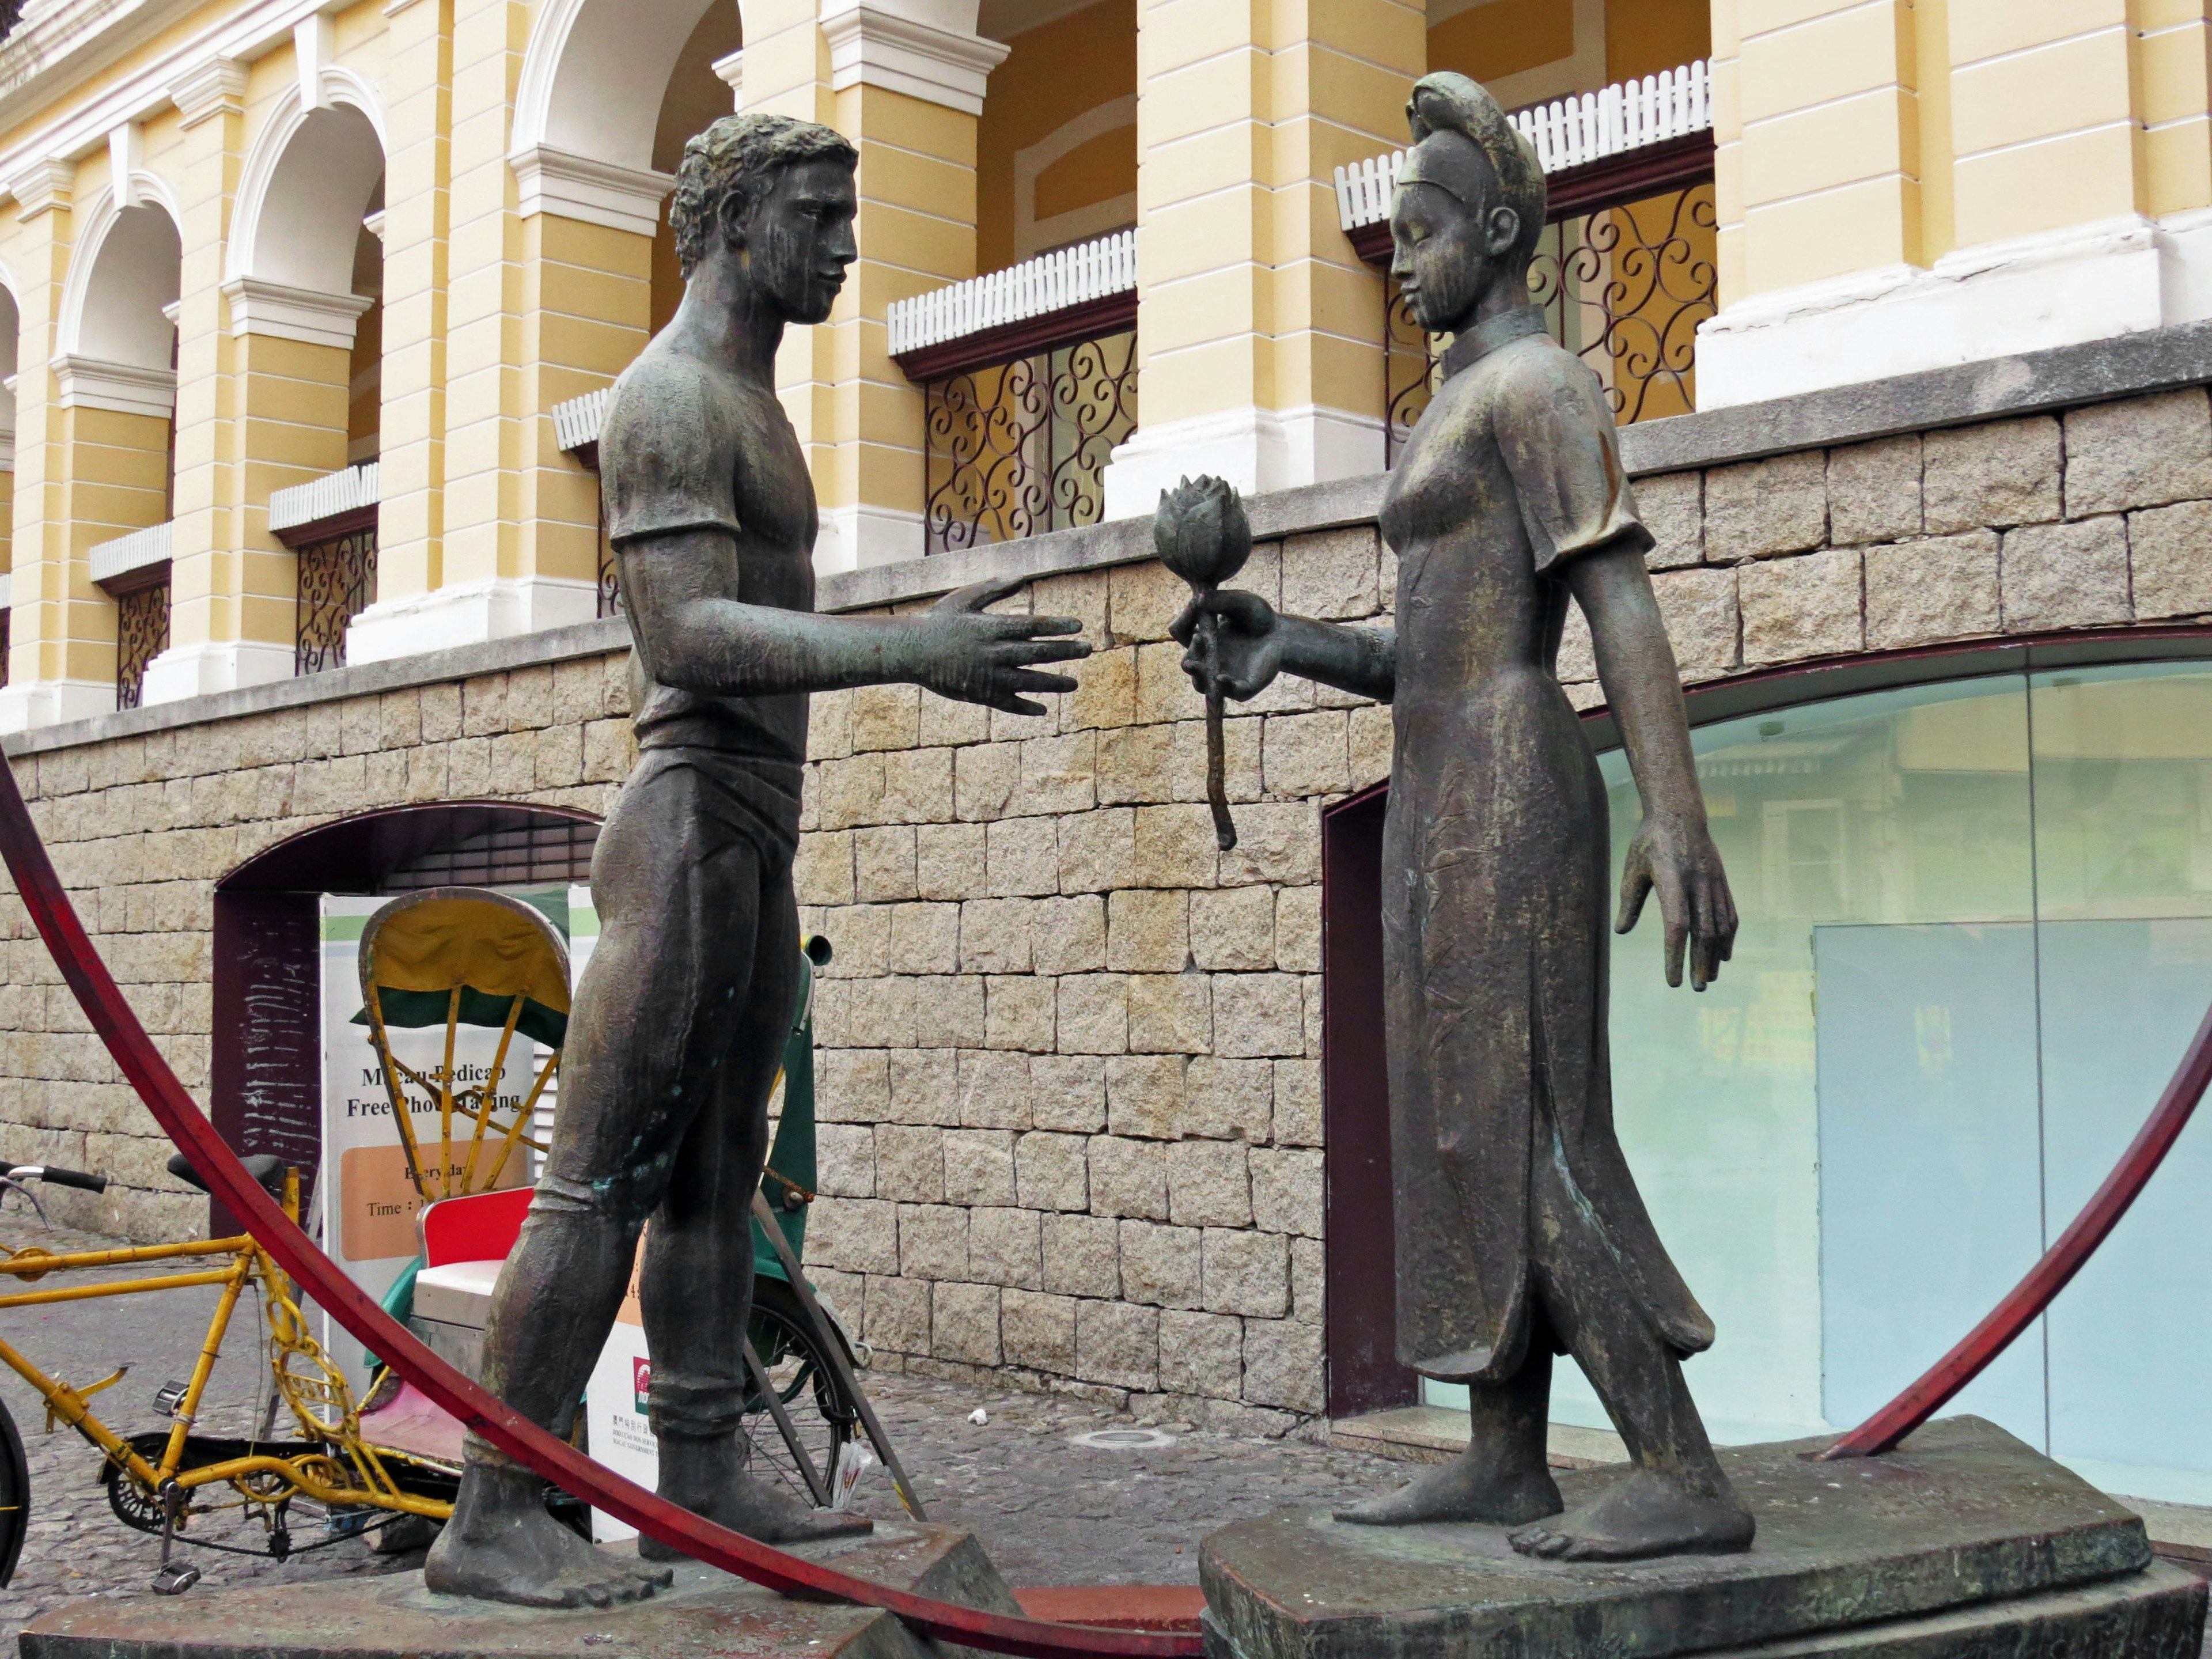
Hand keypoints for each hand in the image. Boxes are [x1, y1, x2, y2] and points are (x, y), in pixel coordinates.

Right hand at [904, 576, 1090, 715]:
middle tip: (1087, 650)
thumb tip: (1023, 577)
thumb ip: (995, 589)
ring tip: (1074, 684)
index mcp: (991, 627)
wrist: (910, 651)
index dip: (1057, 626)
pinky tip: (1042, 710)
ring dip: (1053, 683)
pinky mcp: (979, 693)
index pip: (1033, 626)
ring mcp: (988, 675)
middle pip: (1037, 653)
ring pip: (1028, 681)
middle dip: (1065, 651)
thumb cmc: (939, 621)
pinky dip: (1025, 707)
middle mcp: (994, 652)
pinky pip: (1007, 703)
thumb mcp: (965, 598)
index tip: (1078, 626)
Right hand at [1169, 589, 1282, 701]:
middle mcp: (1210, 660)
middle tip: (1197, 640)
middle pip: (1188, 664)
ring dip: (1197, 676)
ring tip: (1195, 665)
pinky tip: (1221, 678)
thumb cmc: (1259, 617)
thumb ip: (1220, 600)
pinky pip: (1229, 692)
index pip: (1183, 635)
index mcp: (1204, 640)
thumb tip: (1198, 598)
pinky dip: (1223, 687)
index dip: (1184, 622)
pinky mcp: (1243, 687)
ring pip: (1201, 684)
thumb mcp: (1241, 602)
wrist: (1284, 634)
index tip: (1194, 608)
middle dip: (1188, 656)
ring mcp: (1225, 675)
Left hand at [1615, 815, 1736, 990]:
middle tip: (1695, 988)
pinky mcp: (1721, 881)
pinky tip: (1724, 955)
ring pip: (1719, 926)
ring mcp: (1713, 882)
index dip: (1675, 955)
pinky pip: (1729, 914)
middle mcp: (1697, 884)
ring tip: (1709, 978)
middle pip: (1702, 932)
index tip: (1673, 980)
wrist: (1679, 813)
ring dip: (1715, 955)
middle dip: (1700, 963)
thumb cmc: (1650, 841)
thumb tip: (1621, 931)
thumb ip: (1629, 900)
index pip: (1676, 926)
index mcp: (1671, 881)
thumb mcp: (1633, 868)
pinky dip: (1728, 937)